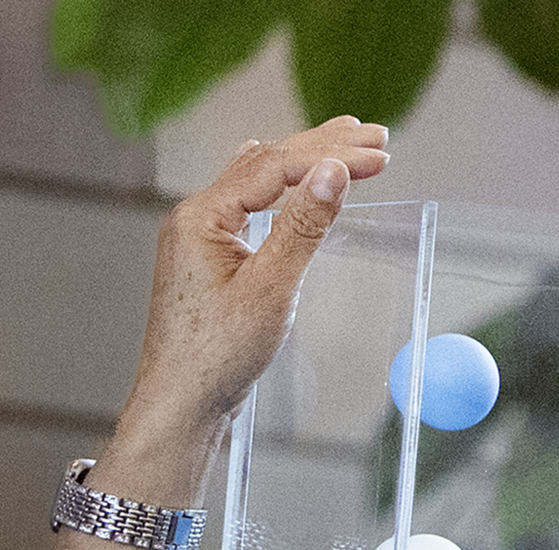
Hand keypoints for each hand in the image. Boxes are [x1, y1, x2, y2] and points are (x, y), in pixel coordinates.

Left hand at [100, 118, 392, 500]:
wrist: (180, 405)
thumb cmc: (213, 358)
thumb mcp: (270, 290)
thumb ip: (303, 227)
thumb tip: (332, 174)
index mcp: (201, 216)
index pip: (277, 166)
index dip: (332, 155)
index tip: (378, 154)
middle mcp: (195, 218)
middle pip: (265, 164)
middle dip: (322, 147)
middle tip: (373, 134)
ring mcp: (199, 239)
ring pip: (256, 182)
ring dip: (303, 163)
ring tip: (342, 144)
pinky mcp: (208, 261)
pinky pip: (247, 206)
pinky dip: (281, 189)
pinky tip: (290, 183)